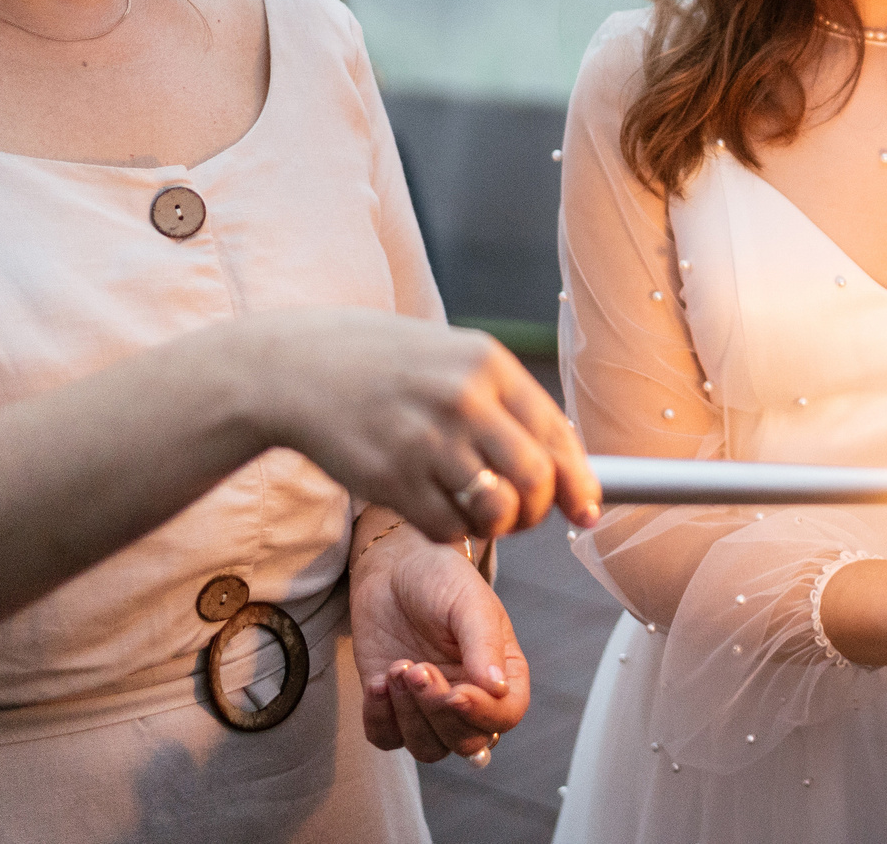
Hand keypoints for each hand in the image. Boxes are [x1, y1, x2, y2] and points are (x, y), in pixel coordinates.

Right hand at [239, 309, 599, 542]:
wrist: (299, 368)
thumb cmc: (388, 365)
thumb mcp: (454, 358)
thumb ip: (505, 401)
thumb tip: (562, 458)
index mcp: (487, 363)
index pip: (555, 433)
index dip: (578, 480)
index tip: (587, 509)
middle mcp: (463, 400)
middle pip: (535, 478)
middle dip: (540, 509)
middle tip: (526, 515)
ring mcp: (425, 441)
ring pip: (495, 510)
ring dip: (500, 525)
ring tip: (485, 514)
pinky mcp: (390, 478)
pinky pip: (446, 527)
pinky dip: (452, 529)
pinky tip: (437, 508)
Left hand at [352, 527, 527, 760]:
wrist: (392, 570)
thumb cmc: (440, 578)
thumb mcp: (469, 602)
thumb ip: (484, 644)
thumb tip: (497, 688)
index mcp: (502, 671)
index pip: (507, 714)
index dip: (483, 714)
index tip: (455, 691)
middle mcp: (470, 694)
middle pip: (467, 740)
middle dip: (437, 711)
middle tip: (417, 668)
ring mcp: (430, 705)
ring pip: (429, 748)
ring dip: (409, 717)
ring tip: (397, 667)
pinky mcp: (393, 707)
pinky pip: (388, 740)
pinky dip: (380, 719)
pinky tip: (378, 682)